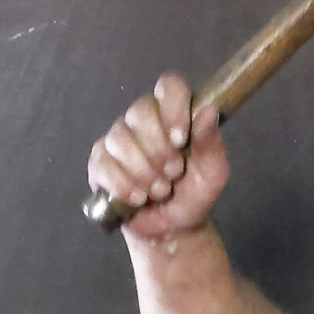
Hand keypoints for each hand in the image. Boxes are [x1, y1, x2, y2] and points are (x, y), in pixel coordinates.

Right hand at [86, 73, 229, 239]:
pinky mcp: (100, 162)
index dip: (172, 108)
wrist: (174, 228)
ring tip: (159, 190)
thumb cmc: (194, 194)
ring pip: (121, 139)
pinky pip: (104, 165)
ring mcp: (118, 139)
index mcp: (173, 112)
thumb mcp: (213, 172)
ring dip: (143, 171)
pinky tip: (138, 198)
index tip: (180, 139)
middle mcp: (143, 119)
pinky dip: (123, 185)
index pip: (168, 85)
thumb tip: (208, 111)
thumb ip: (210, 142)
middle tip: (173, 173)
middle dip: (158, 149)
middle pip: (140, 111)